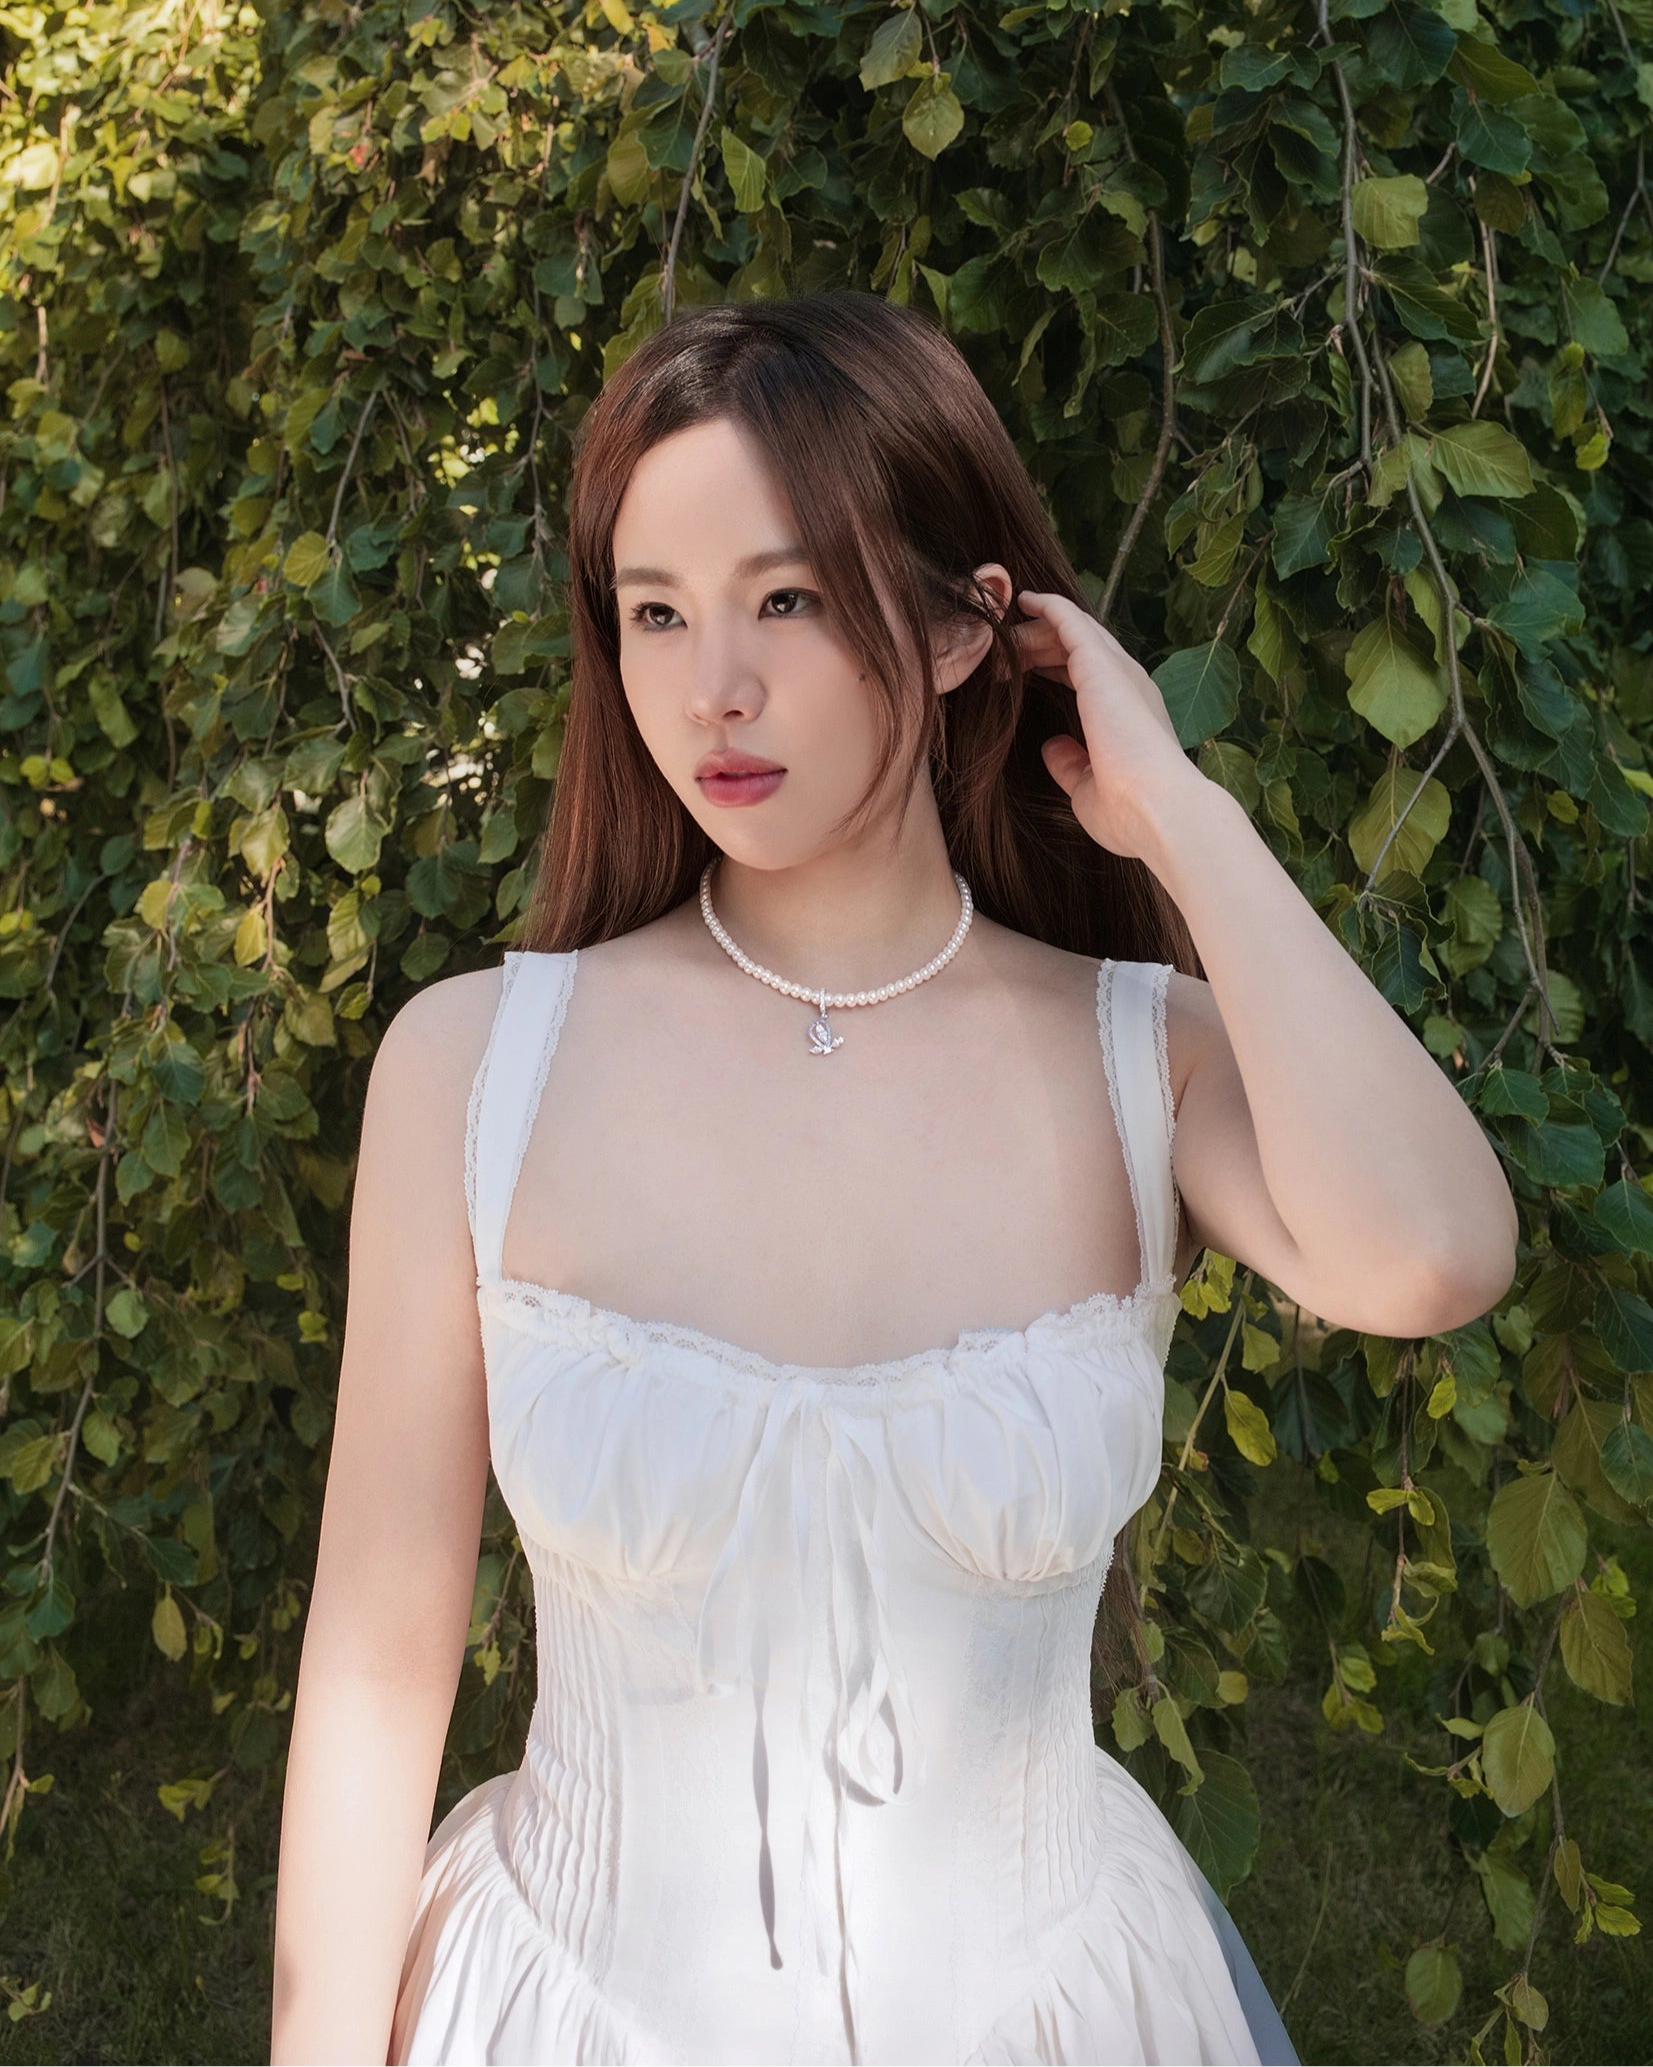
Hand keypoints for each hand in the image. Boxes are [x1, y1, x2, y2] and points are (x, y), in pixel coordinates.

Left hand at [1012, 590, 1197, 860]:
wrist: (1157, 810)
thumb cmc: (1128, 811)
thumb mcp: (1086, 786)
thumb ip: (1069, 763)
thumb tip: (1052, 746)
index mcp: (1128, 713)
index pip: (1087, 676)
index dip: (1052, 667)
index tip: (1022, 669)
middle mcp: (1128, 685)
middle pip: (1078, 649)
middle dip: (1040, 645)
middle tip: (1003, 653)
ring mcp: (1117, 671)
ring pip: (1072, 632)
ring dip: (1037, 630)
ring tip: (1002, 633)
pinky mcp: (1101, 664)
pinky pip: (1070, 621)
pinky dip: (1047, 606)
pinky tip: (1024, 600)